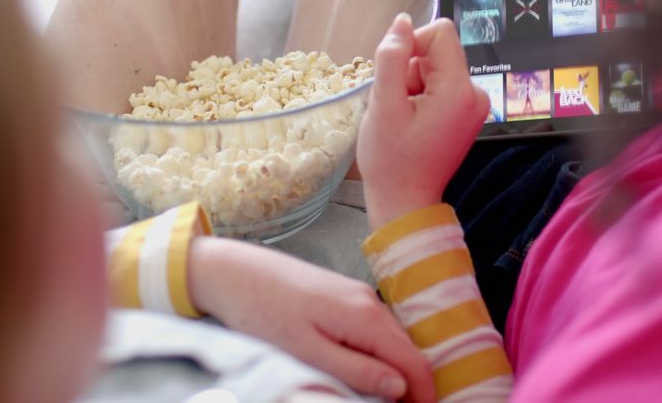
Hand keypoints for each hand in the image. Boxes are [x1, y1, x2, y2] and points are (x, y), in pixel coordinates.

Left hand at [187, 237, 434, 401]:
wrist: (237, 272)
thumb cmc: (265, 312)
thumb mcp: (308, 351)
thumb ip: (356, 369)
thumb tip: (399, 387)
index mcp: (365, 317)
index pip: (413, 360)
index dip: (424, 392)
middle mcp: (370, 302)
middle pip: (408, 350)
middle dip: (412, 384)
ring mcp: (359, 296)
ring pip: (393, 340)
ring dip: (396, 369)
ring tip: (385, 398)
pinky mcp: (346, 295)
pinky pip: (376, 329)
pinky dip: (380, 353)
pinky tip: (366, 369)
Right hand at [357, 14, 488, 227]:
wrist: (405, 201)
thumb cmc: (392, 160)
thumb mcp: (382, 105)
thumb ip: (391, 57)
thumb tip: (402, 21)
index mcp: (460, 90)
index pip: (440, 32)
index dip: (411, 45)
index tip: (396, 78)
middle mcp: (475, 93)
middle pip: (438, 49)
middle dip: (410, 69)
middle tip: (398, 105)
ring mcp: (474, 104)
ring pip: (435, 66)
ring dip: (413, 84)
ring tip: (404, 117)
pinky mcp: (466, 112)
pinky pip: (441, 83)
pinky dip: (422, 96)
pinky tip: (413, 121)